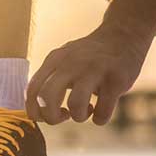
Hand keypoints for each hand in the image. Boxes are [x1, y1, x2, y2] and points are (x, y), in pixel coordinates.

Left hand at [26, 27, 149, 124]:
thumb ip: (48, 80)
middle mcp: (72, 63)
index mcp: (55, 60)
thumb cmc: (89, 58)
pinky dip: (99, 119)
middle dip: (52, 117)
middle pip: (46, 97)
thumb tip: (36, 113)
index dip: (35, 112)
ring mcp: (95, 70)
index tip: (47, 115)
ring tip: (85, 111)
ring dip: (79, 117)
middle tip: (65, 116)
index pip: (32, 91)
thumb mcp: (63, 60)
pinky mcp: (116, 80)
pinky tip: (101, 110)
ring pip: (75, 105)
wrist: (123, 36)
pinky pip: (102, 112)